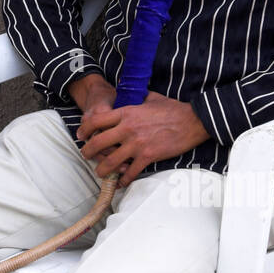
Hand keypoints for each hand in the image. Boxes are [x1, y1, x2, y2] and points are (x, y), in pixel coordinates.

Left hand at [78, 92, 210, 186]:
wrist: (193, 120)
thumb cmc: (172, 108)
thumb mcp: (150, 97)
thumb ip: (135, 97)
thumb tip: (127, 90)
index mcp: (126, 113)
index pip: (97, 120)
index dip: (85, 129)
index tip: (80, 135)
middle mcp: (128, 128)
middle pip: (99, 143)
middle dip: (87, 152)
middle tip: (85, 156)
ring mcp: (137, 144)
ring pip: (111, 161)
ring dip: (102, 169)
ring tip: (100, 173)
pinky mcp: (149, 156)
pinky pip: (131, 172)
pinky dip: (124, 180)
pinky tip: (122, 182)